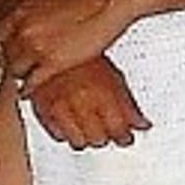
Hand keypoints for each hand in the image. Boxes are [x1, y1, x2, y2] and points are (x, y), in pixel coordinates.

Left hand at [0, 0, 133, 92]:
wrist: (106, 5)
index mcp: (20, 13)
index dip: (5, 43)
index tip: (9, 47)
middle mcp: (24, 31)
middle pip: (6, 54)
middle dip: (12, 59)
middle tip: (17, 64)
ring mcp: (37, 49)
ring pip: (16, 70)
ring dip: (20, 74)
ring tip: (23, 78)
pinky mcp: (53, 64)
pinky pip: (32, 82)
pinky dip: (28, 89)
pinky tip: (27, 92)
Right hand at [24, 53, 148, 148]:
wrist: (50, 42)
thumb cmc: (83, 57)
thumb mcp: (113, 75)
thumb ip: (128, 104)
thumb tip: (142, 124)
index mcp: (103, 94)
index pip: (119, 131)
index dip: (124, 137)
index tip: (125, 137)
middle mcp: (81, 103)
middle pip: (99, 140)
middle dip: (105, 136)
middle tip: (107, 130)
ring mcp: (60, 107)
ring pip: (78, 142)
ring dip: (86, 138)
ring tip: (89, 129)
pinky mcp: (42, 109)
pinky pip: (57, 134)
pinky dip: (65, 133)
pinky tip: (70, 123)